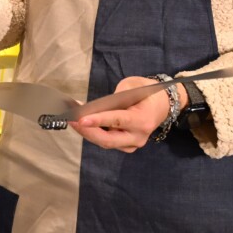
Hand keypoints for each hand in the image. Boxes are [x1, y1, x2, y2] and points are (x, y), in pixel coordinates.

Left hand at [70, 76, 186, 152]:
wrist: (163, 105)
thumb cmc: (147, 92)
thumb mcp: (132, 86)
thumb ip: (115, 97)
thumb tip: (93, 108)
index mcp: (142, 120)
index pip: (117, 121)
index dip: (98, 120)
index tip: (81, 118)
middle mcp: (138, 136)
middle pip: (108, 139)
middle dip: (87, 131)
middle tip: (70, 120)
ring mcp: (132, 144)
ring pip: (105, 142)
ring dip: (87, 132)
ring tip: (71, 120)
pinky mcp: (126, 145)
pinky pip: (107, 141)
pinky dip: (93, 133)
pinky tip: (81, 124)